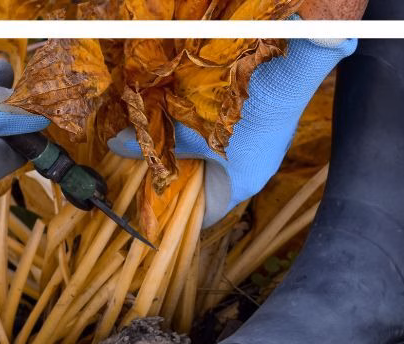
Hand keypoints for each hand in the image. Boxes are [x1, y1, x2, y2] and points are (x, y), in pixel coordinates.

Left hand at [109, 37, 355, 226]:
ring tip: (170, 135)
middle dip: (183, 175)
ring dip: (197, 149)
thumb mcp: (188, 128)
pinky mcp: (268, 126)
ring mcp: (266, 148)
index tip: (152, 201)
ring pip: (222, 159)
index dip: (178, 212)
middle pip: (212, 185)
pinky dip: (213, 133)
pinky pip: (235, 139)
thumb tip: (116, 145)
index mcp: (240, 186)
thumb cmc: (237, 110)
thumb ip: (155, 142)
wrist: (287, 67)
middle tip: (153, 164)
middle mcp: (257, 173)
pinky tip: (197, 113)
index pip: (207, 216)